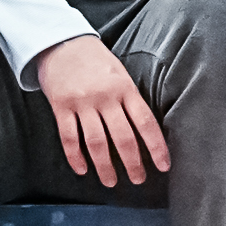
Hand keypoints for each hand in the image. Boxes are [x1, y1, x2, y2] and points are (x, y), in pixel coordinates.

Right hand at [40, 38, 171, 190]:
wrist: (63, 43)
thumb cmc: (96, 61)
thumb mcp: (121, 73)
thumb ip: (130, 99)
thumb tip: (145, 131)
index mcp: (125, 88)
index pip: (145, 122)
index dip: (156, 146)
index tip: (164, 166)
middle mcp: (105, 97)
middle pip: (122, 137)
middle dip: (132, 163)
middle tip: (138, 179)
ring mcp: (82, 102)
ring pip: (96, 142)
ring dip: (105, 166)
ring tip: (111, 182)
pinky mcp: (61, 106)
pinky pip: (69, 137)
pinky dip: (75, 156)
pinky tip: (83, 170)